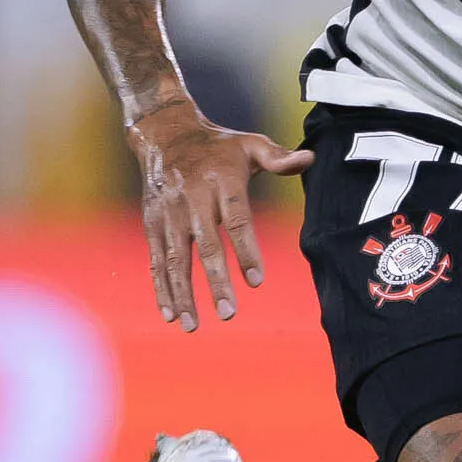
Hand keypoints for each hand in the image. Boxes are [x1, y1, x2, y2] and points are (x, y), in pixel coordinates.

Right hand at [130, 109, 309, 331]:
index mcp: (220, 181)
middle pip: (205, 245)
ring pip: (175, 259)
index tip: (256, 281)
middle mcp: (192, 199)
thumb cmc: (217, 146)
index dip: (245, 251)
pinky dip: (161, 288)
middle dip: (216, 282)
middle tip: (228, 313)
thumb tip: (308, 159)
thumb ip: (278, 157)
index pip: (236, 219)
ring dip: (183, 294)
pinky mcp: (152, 224)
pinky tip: (171, 315)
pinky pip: (156, 260)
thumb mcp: (248, 145)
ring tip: (194, 326)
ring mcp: (169, 214)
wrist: (165, 135)